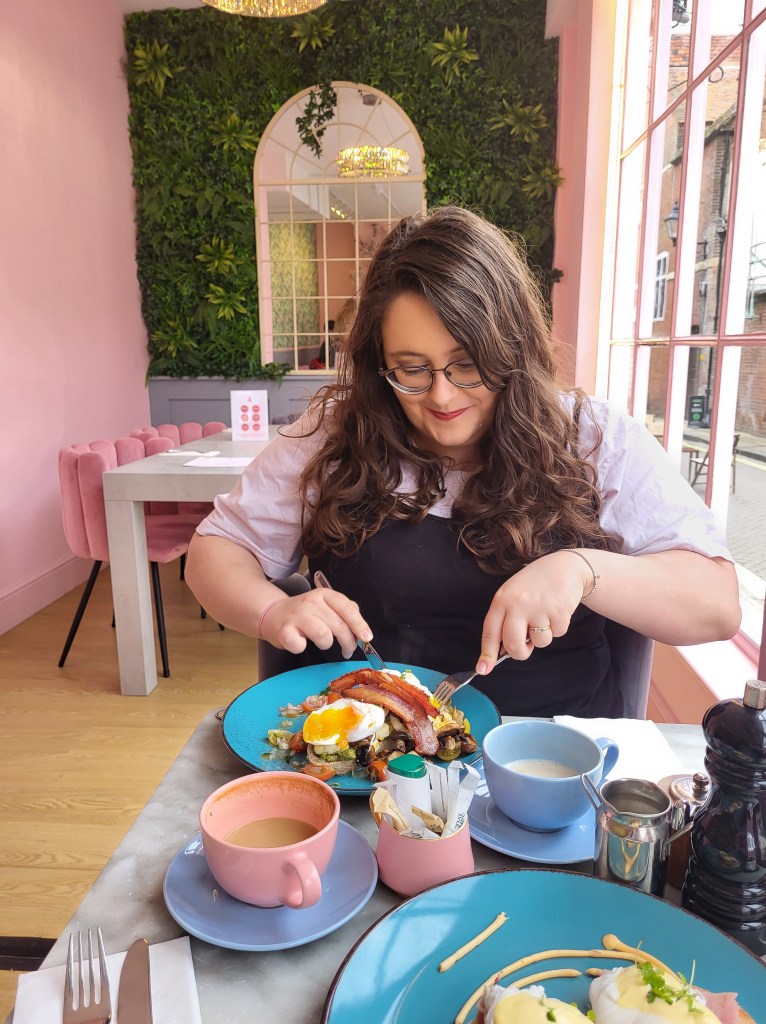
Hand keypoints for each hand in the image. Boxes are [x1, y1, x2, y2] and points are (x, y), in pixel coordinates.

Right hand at [259, 588, 372, 660]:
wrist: (273, 614)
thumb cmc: (304, 613)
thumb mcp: (325, 605)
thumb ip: (344, 611)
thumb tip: (361, 627)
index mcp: (324, 594)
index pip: (347, 608)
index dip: (360, 625)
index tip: (367, 638)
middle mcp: (311, 602)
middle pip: (339, 626)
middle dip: (348, 642)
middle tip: (348, 650)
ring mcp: (297, 616)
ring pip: (323, 636)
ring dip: (326, 644)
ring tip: (321, 641)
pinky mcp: (284, 631)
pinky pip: (301, 646)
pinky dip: (303, 648)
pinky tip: (300, 642)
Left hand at [476, 550, 588, 672]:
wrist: (564, 566)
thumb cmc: (535, 584)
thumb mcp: (512, 594)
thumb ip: (506, 619)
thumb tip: (502, 651)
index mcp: (502, 600)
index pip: (490, 631)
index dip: (487, 653)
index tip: (483, 669)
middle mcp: (518, 604)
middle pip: (513, 645)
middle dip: (520, 652)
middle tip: (526, 646)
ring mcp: (539, 608)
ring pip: (539, 643)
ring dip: (543, 636)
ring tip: (544, 614)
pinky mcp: (559, 612)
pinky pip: (557, 634)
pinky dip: (558, 627)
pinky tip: (556, 610)